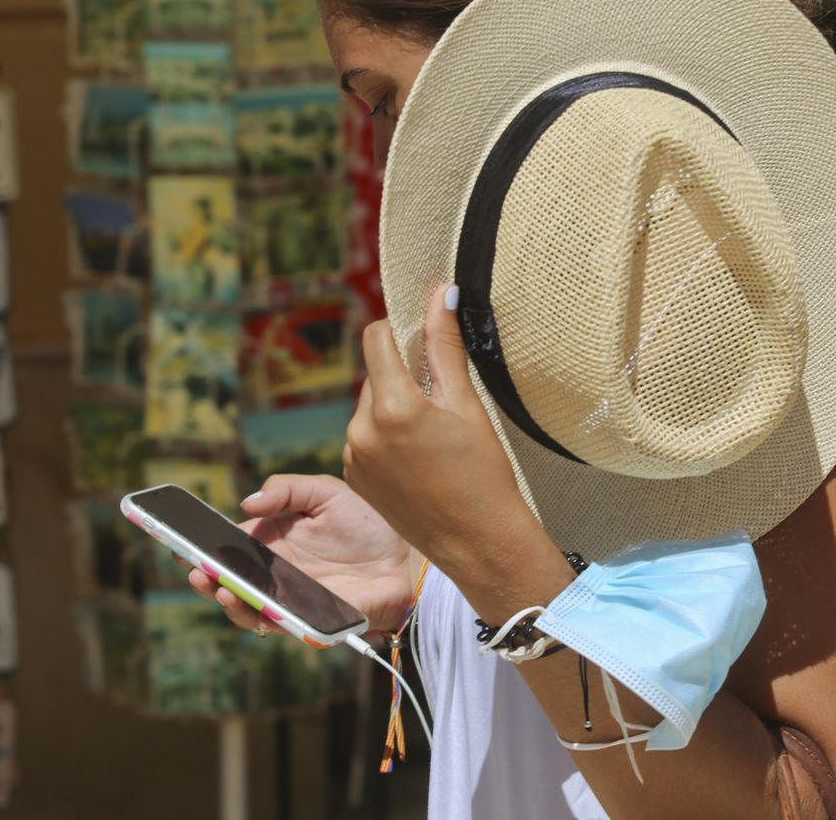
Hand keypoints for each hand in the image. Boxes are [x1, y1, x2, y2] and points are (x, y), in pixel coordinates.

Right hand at [188, 473, 418, 633]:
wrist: (409, 556)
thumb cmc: (369, 523)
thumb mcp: (326, 492)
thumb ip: (285, 490)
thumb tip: (246, 506)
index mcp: (272, 541)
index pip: (227, 545)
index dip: (200, 545)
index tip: (176, 540)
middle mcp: (275, 573)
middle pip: (228, 580)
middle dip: (203, 576)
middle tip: (192, 568)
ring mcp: (290, 598)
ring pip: (245, 608)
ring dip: (226, 600)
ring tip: (218, 585)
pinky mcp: (309, 619)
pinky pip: (279, 624)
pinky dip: (261, 617)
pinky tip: (254, 604)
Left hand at [345, 286, 543, 582]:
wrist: (478, 543)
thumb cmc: (483, 473)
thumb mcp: (466, 404)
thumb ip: (444, 346)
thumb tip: (441, 292)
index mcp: (392, 407)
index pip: (376, 338)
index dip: (399, 330)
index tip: (423, 338)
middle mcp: (362, 431)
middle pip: (375, 374)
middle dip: (402, 375)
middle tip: (441, 400)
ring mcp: (352, 458)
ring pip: (369, 407)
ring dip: (393, 407)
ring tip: (432, 436)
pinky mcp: (352, 479)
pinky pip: (364, 439)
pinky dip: (385, 437)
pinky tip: (417, 459)